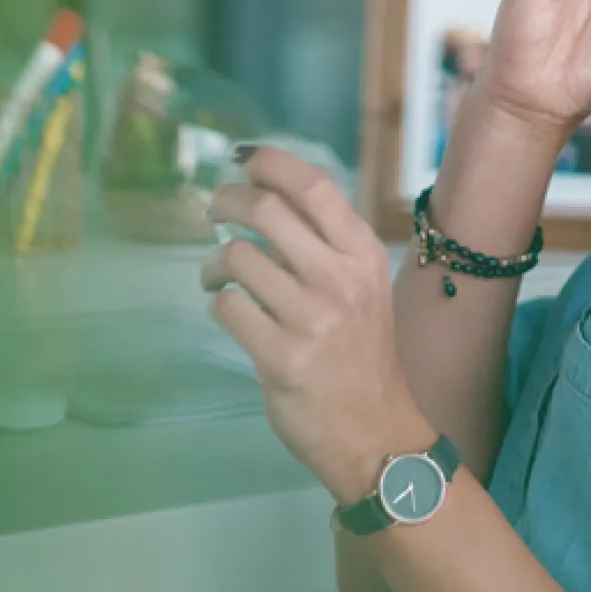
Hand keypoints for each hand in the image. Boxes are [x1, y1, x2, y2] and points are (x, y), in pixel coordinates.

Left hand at [201, 146, 435, 504]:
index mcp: (363, 255)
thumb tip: (269, 200)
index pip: (315, 187)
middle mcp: (340, 279)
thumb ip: (325, 247)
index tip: (241, 158)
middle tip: (212, 211)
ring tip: (215, 276)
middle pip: (267, 209)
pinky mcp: (281, 357)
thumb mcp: (363, 288)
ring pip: (238, 257)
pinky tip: (229, 312)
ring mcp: (311, 319)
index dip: (272, 162)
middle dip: (226, 200)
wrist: (377, 433)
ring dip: (213, 262)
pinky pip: (228, 308)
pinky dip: (218, 304)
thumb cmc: (365, 355)